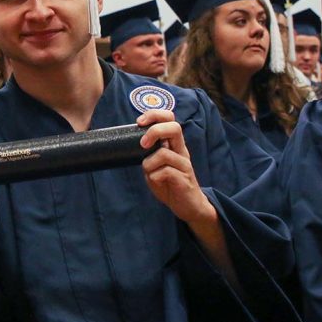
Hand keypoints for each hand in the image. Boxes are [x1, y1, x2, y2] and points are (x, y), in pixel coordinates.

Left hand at [138, 110, 215, 226]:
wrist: (188, 206)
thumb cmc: (169, 183)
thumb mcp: (154, 165)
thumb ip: (148, 154)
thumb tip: (134, 144)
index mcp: (174, 144)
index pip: (169, 119)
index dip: (154, 115)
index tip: (139, 122)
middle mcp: (181, 151)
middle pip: (175, 127)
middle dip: (155, 131)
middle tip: (143, 144)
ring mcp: (184, 164)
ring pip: (164, 153)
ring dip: (149, 163)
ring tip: (150, 172)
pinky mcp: (184, 178)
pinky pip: (165, 172)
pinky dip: (154, 176)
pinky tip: (156, 181)